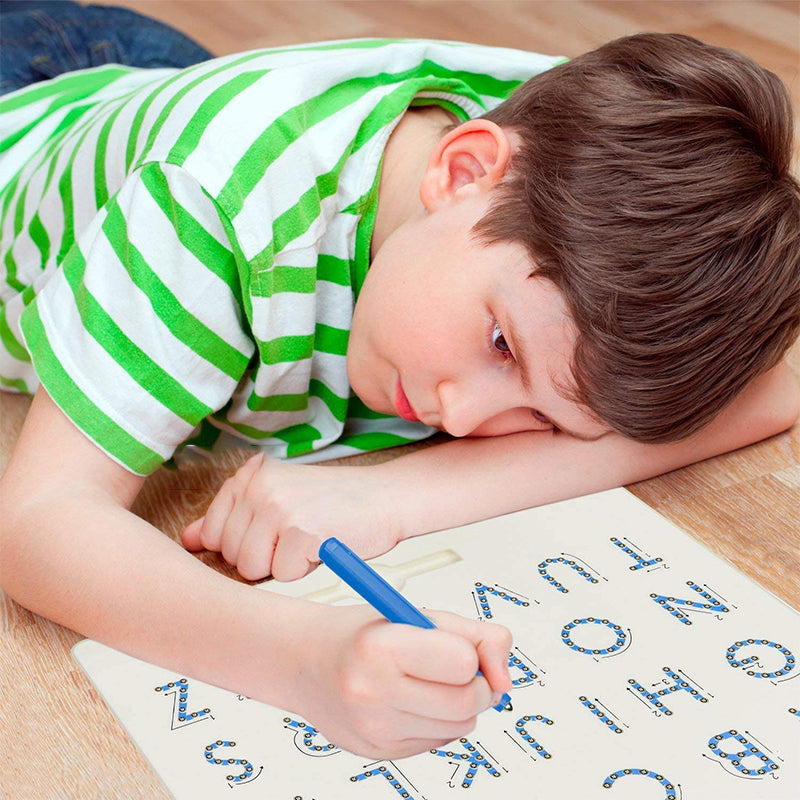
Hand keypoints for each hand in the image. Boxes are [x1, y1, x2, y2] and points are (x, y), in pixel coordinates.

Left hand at [181, 454, 402, 580]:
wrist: (386, 497)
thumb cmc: (335, 502)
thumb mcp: (279, 499)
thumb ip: (232, 518)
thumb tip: (187, 539)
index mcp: (250, 476)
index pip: (212, 533)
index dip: (243, 544)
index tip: (271, 533)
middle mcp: (259, 487)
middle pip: (231, 554)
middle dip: (263, 557)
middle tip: (296, 536)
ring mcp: (279, 507)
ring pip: (252, 568)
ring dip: (282, 566)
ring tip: (307, 541)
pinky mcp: (301, 531)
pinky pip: (282, 575)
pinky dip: (304, 570)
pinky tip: (321, 546)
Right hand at [297, 604, 512, 758]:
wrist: (306, 661)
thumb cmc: (363, 633)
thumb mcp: (416, 613)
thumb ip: (475, 634)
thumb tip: (505, 677)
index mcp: (382, 647)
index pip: (462, 663)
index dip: (470, 653)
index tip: (460, 647)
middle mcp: (373, 692)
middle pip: (466, 702)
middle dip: (475, 685)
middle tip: (458, 669)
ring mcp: (374, 729)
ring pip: (459, 727)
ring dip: (458, 705)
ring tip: (428, 681)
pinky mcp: (378, 753)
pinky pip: (438, 742)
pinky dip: (437, 722)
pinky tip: (411, 701)